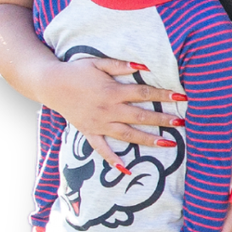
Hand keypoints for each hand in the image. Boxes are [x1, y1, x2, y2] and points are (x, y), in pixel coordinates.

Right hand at [50, 57, 185, 169]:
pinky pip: (101, 148)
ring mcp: (98, 123)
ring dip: (148, 139)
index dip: (163, 95)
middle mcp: (107, 109)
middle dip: (162, 119)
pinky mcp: (89, 132)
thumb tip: (143, 66)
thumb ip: (120, 65)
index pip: (143, 93)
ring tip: (169, 143)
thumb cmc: (77, 71)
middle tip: (182, 122)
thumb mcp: (98, 62)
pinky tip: (125, 169)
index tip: (181, 97)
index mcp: (112, 91)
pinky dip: (112, 159)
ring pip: (127, 134)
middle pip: (139, 116)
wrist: (50, 84)